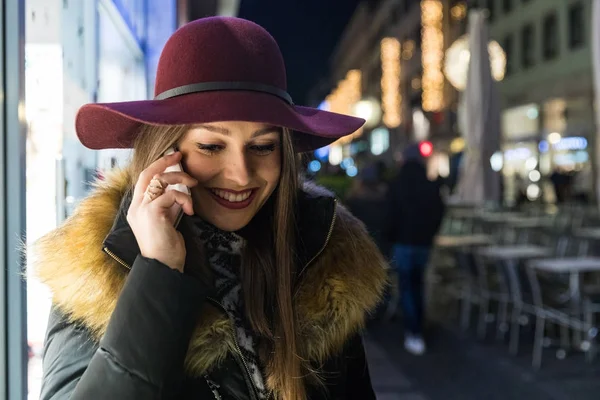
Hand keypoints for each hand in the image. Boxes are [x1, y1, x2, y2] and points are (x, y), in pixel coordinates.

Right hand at [127, 151, 197, 271]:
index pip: (144, 179)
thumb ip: (168, 206)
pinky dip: (184, 198)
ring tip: (193, 186)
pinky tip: (190, 211)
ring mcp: (142, 209)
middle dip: (164, 161)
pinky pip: (171, 194)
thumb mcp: (167, 221)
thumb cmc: (167, 248)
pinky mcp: (152, 212)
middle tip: (180, 155)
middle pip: (148, 173)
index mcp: (138, 208)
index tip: (173, 158)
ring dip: (180, 179)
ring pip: (160, 180)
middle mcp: (136, 206)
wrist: (163, 266)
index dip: (158, 165)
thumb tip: (180, 192)